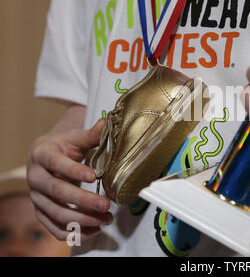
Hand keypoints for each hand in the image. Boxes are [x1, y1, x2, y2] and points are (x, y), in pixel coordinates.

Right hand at [27, 119, 112, 241]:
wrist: (46, 156)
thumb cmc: (64, 146)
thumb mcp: (76, 137)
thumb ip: (91, 134)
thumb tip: (106, 123)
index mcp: (42, 155)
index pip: (56, 164)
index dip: (74, 171)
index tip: (94, 176)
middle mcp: (35, 178)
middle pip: (58, 192)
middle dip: (83, 200)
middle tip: (106, 205)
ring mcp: (37, 198)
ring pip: (57, 213)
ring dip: (83, 219)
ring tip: (107, 219)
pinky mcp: (41, 212)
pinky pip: (54, 228)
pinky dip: (73, 233)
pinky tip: (95, 230)